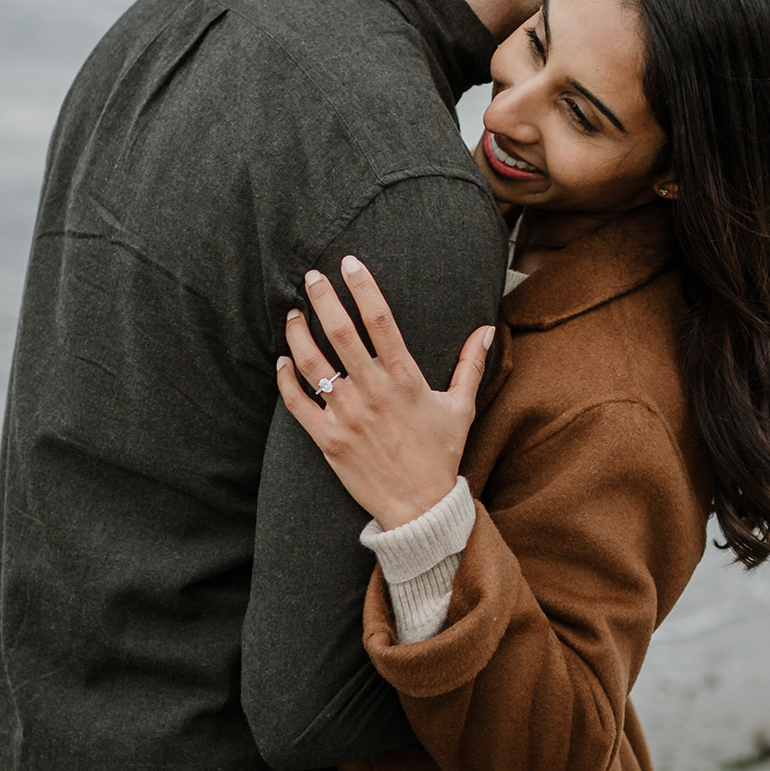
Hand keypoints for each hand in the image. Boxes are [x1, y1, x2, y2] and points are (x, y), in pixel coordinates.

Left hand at [276, 256, 494, 529]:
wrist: (419, 506)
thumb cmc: (441, 455)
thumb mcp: (461, 406)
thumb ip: (470, 364)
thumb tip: (486, 328)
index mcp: (405, 378)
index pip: (380, 319)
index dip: (363, 287)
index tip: (349, 263)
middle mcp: (373, 391)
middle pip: (340, 332)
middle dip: (323, 298)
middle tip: (312, 276)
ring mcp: (347, 415)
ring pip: (313, 363)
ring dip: (298, 333)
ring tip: (293, 314)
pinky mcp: (328, 439)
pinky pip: (298, 403)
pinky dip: (286, 379)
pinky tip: (283, 360)